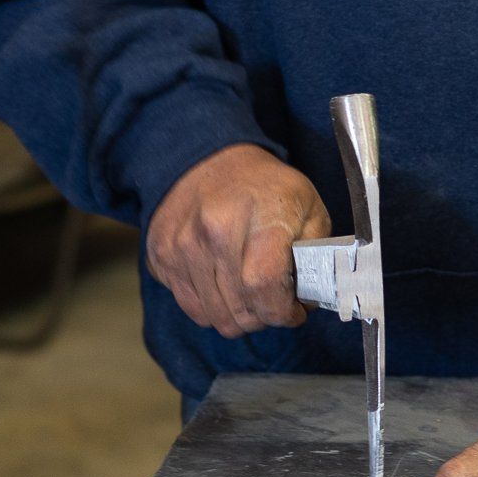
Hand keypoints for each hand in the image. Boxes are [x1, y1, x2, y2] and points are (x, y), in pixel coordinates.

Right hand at [147, 144, 330, 337]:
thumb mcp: (308, 206)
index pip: (265, 290)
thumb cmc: (265, 185)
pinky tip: (226, 288)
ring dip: (238, 317)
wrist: (208, 159)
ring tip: (251, 296)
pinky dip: (212, 308)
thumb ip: (316, 253)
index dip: (284, 312)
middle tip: (274, 303)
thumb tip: (311, 296)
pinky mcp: (161, 257)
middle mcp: (213, 236)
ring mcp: (181, 248)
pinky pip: (191, 307)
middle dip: (264, 318)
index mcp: (256, 223)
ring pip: (214, 317)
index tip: (295, 311)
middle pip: (240, 311)